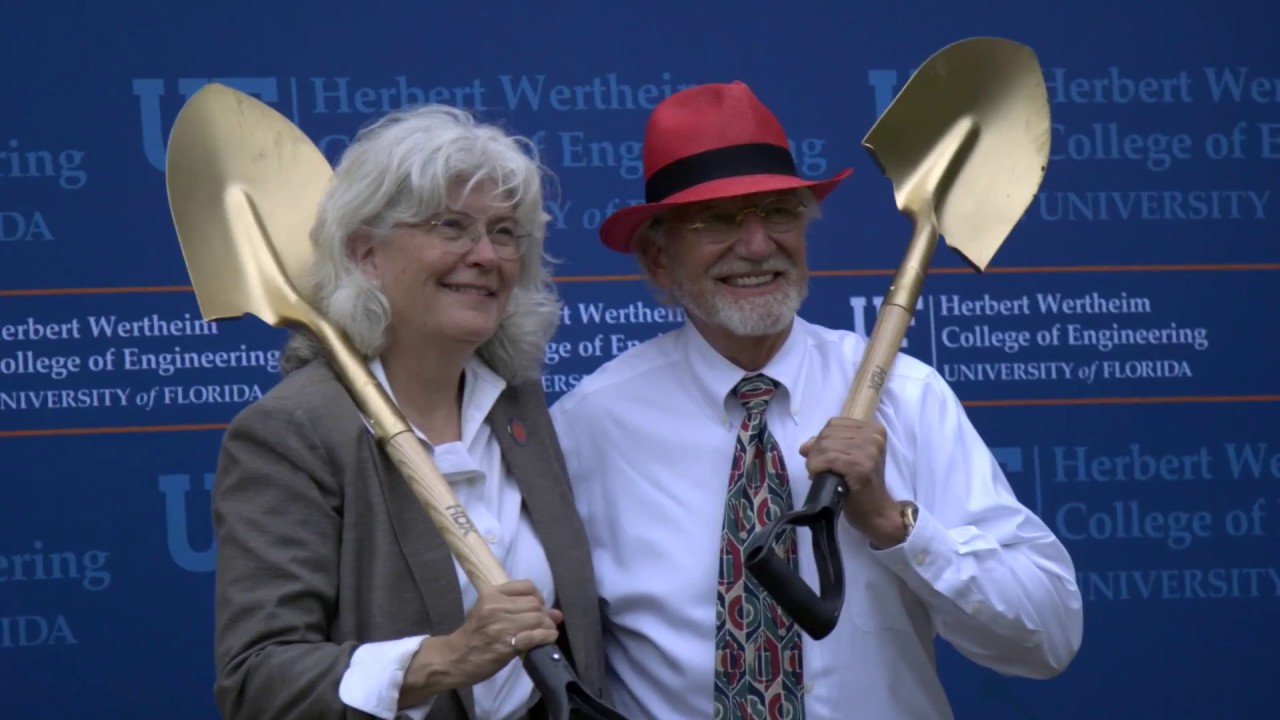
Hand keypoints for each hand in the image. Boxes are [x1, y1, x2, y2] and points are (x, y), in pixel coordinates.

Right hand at [402, 580, 561, 699]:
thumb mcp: (489, 612)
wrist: (454, 658)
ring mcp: (501, 626)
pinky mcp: (506, 644)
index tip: (538, 606)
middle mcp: (496, 606)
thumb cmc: (473, 634)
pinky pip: (535, 636)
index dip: (538, 596)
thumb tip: (556, 612)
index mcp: (490, 594)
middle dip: (544, 614)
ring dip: (548, 627)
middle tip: (543, 624)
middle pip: (535, 603)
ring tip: (546, 633)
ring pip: (538, 618)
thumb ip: (519, 608)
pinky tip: (548, 640)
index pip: (526, 586)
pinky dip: (546, 637)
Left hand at [799, 417, 905, 546]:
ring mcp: (869, 450)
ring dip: (814, 461)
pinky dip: (817, 468)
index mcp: (872, 429)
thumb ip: (828, 446)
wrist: (876, 511)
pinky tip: (819, 477)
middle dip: (816, 452)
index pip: (834, 424)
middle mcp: (873, 436)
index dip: (821, 440)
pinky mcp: (861, 466)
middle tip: (818, 469)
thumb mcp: (846, 459)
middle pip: (827, 434)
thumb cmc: (859, 486)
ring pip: (825, 445)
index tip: (822, 457)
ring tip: (819, 474)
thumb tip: (804, 446)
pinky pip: (828, 459)